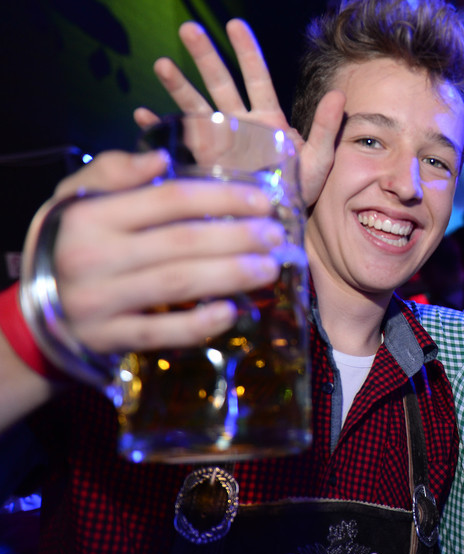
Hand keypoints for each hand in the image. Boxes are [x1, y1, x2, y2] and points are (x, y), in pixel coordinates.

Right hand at [34, 151, 284, 353]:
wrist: (40, 306)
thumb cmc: (75, 242)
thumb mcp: (79, 198)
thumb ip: (115, 171)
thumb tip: (161, 157)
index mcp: (91, 215)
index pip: (169, 199)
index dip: (222, 198)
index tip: (262, 201)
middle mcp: (92, 257)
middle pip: (182, 241)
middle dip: (238, 237)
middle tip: (275, 237)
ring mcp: (99, 302)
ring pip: (179, 283)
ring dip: (231, 275)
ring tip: (269, 268)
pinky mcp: (108, 339)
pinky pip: (162, 333)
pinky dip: (200, 323)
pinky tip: (231, 311)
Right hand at [133, 19, 343, 206]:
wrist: (281, 220)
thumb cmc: (302, 189)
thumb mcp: (320, 159)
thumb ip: (328, 128)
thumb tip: (339, 95)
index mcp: (268, 118)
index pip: (256, 77)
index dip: (246, 51)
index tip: (235, 25)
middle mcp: (240, 123)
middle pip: (220, 83)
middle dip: (205, 56)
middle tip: (189, 29)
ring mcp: (219, 140)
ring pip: (196, 105)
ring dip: (178, 86)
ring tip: (162, 65)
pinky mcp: (204, 160)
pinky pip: (179, 140)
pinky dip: (161, 128)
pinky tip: (144, 116)